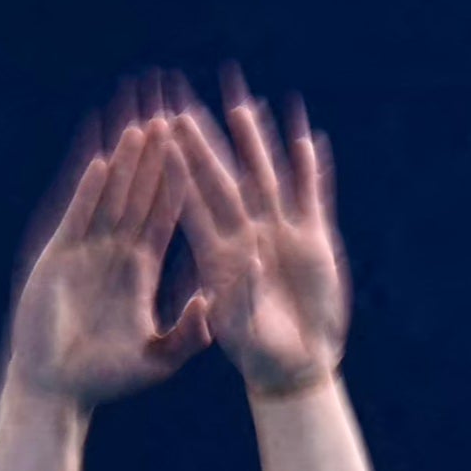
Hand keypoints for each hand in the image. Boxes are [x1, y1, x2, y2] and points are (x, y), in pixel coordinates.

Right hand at [4, 105, 211, 409]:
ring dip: (125, 163)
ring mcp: (85, 252)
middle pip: (140, 194)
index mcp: (141, 270)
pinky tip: (103, 162)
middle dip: (155, 157)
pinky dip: (90, 191)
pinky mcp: (58, 257)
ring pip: (111, 197)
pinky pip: (79, 216)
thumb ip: (190, 332)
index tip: (198, 152)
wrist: (56, 390)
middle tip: (172, 116)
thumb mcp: (159, 358)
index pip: (166, 215)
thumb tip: (215, 303)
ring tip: (141, 126)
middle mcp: (114, 253)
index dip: (180, 182)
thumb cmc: (105, 379)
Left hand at [159, 77, 345, 398]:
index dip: (176, 171)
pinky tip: (306, 138)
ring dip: (252, 143)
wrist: (295, 366)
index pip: (191, 204)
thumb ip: (244, 298)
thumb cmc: (260, 357)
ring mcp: (280, 233)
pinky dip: (310, 168)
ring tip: (242, 104)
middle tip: (179, 106)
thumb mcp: (243, 334)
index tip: (157, 139)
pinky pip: (311, 194)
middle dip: (201, 144)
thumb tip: (252, 260)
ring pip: (263, 177)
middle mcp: (245, 237)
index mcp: (218, 258)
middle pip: (220, 180)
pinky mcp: (314, 239)